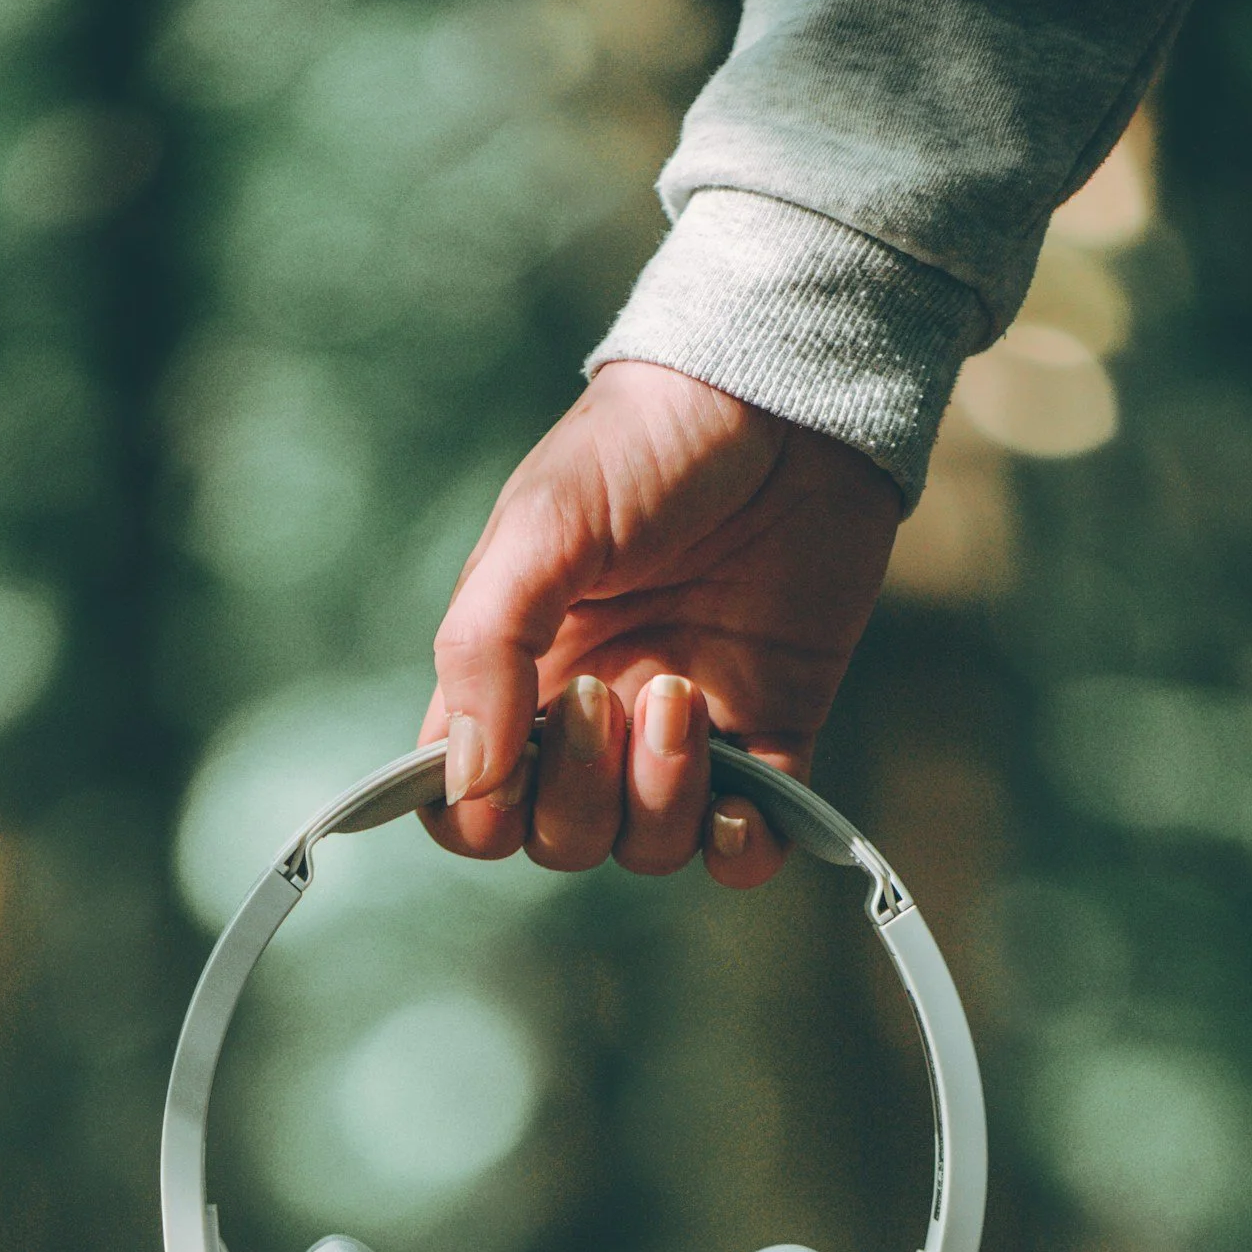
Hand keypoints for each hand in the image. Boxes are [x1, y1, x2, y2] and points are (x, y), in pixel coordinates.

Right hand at [420, 360, 903, 886]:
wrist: (785, 402)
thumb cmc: (646, 446)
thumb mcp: (540, 529)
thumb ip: (484, 650)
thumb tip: (468, 777)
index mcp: (516, 676)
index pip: (466, 802)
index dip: (477, 817)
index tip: (505, 771)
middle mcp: (593, 722)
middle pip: (559, 839)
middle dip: (583, 795)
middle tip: (615, 691)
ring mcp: (683, 734)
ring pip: (649, 848)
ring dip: (663, 799)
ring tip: (686, 697)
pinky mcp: (772, 732)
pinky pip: (746, 847)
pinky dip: (740, 850)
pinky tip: (743, 804)